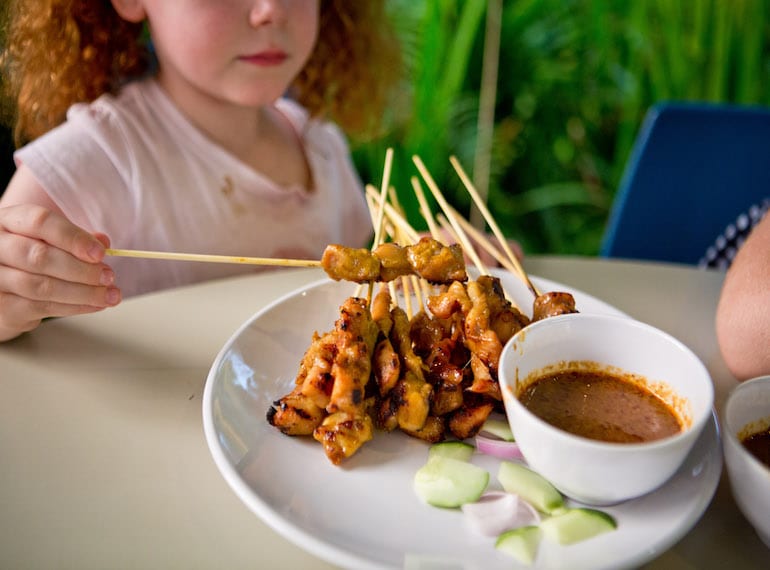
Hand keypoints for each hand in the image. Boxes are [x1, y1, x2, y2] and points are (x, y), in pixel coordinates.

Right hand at [0, 204, 120, 340]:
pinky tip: (95, 305)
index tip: (100, 253)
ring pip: (42, 286)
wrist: (0, 289)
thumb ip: (74, 238)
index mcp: (8, 222)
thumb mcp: (48, 240)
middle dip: (81, 270)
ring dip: (83, 292)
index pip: (39, 222)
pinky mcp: (1, 307)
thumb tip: (103, 243)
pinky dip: (75, 307)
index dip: (73, 237)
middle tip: (108, 276)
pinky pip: (42, 307)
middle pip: (39, 257)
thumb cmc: (27, 258)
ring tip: (109, 295)